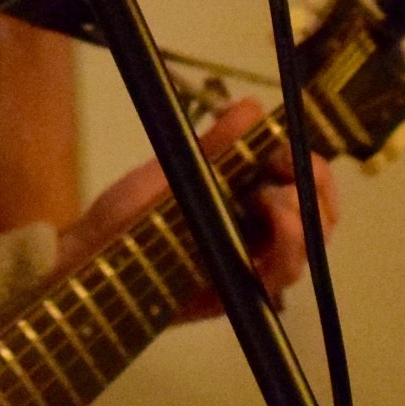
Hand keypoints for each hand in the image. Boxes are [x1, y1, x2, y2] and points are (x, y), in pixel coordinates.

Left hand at [56, 100, 338, 318]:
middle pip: (316, 223)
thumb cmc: (127, 214)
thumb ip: (216, 145)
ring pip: (302, 255)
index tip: (297, 151)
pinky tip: (273, 226)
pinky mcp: (231, 298)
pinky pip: (271, 282)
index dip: (313, 171)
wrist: (86, 258)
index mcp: (248, 202)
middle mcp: (255, 237)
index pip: (305, 189)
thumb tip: (253, 107)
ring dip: (302, 226)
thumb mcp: (173, 169)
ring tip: (280, 205)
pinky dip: (282, 253)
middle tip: (302, 177)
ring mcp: (245, 269)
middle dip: (318, 196)